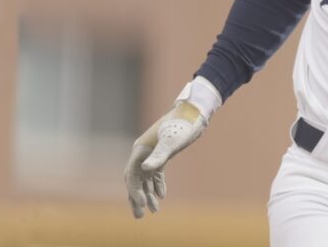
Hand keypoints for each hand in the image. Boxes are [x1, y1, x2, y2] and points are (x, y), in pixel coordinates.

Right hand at [125, 77, 220, 218]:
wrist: (195, 112)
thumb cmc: (183, 125)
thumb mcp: (172, 142)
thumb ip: (159, 155)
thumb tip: (146, 169)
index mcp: (140, 149)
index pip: (132, 175)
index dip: (134, 190)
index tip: (142, 203)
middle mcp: (143, 152)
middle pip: (136, 179)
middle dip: (137, 198)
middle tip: (140, 216)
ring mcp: (152, 153)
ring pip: (146, 178)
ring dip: (148, 194)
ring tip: (153, 211)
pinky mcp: (163, 154)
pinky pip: (156, 173)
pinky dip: (158, 185)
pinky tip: (161, 196)